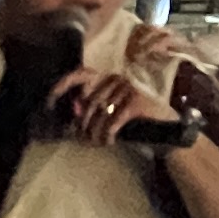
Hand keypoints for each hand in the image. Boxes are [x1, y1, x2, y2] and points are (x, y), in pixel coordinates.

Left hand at [46, 61, 178, 146]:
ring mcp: (128, 89)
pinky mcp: (136, 103)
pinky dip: (107, 134)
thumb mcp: (114, 112)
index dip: (63, 84)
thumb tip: (74, 111)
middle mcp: (119, 78)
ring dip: (94, 133)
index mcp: (111, 77)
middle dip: (82, 123)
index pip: (81, 74)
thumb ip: (95, 109)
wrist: (169, 129)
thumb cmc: (139, 121)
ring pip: (99, 114)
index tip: (49, 99)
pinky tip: (108, 142)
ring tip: (96, 143)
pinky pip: (112, 121)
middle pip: (89, 102)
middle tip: (82, 139)